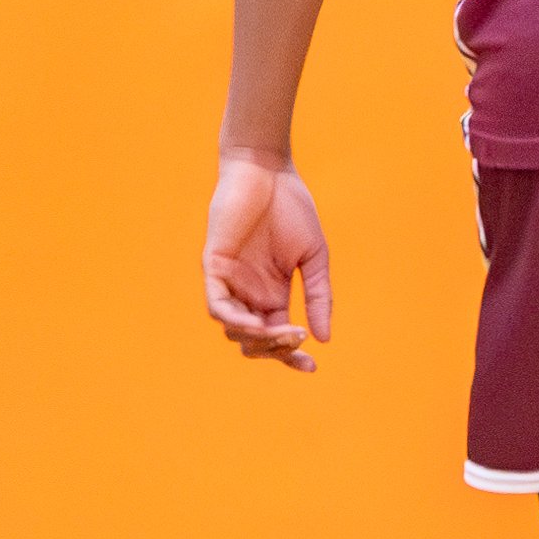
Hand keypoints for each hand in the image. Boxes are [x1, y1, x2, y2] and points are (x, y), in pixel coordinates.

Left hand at [203, 154, 332, 372]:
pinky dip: (234, 319)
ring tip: (282, 333)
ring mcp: (231, 281)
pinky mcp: (215, 266)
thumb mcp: (314, 258)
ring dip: (258, 339)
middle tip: (296, 341)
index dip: (291, 356)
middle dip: (276, 351)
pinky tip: (256, 324)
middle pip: (254, 341)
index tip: (312, 367)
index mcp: (272, 294)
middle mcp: (249, 293)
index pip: (278, 337)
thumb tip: (323, 338)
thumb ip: (318, 296)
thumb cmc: (291, 208)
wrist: (269, 171)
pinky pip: (218, 304)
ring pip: (234, 329)